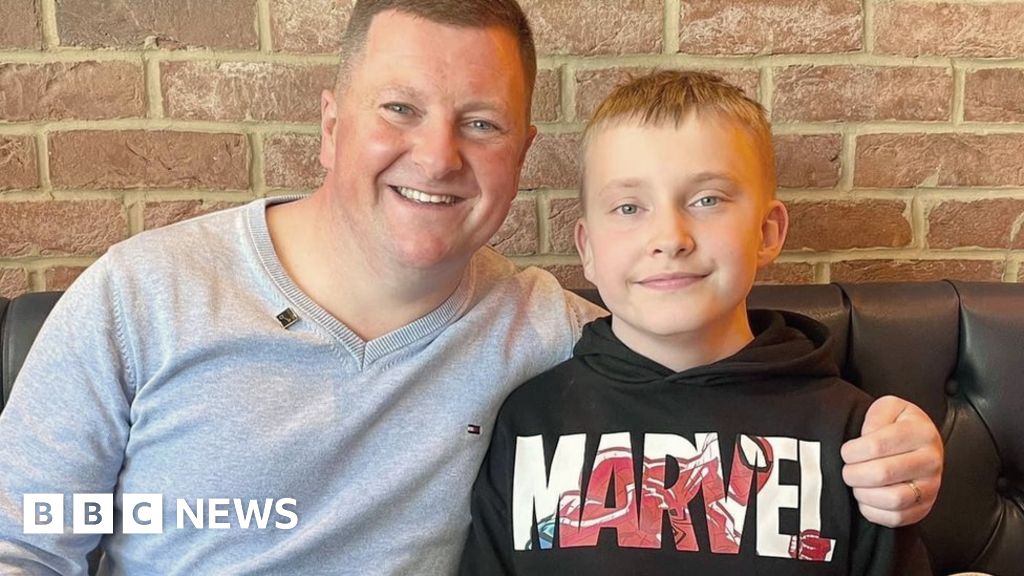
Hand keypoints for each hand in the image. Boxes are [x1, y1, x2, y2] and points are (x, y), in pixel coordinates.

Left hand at [841, 395, 943, 526]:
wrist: (919, 445)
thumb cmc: (898, 426)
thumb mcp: (888, 408)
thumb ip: (876, 415)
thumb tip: (866, 437)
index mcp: (921, 432)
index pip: (877, 446)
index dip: (852, 451)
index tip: (846, 452)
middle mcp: (931, 461)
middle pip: (882, 474)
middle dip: (854, 473)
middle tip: (848, 470)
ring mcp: (930, 487)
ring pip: (892, 499)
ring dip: (863, 493)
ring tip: (857, 483)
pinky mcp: (924, 508)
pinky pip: (896, 518)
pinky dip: (873, 511)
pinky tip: (866, 497)